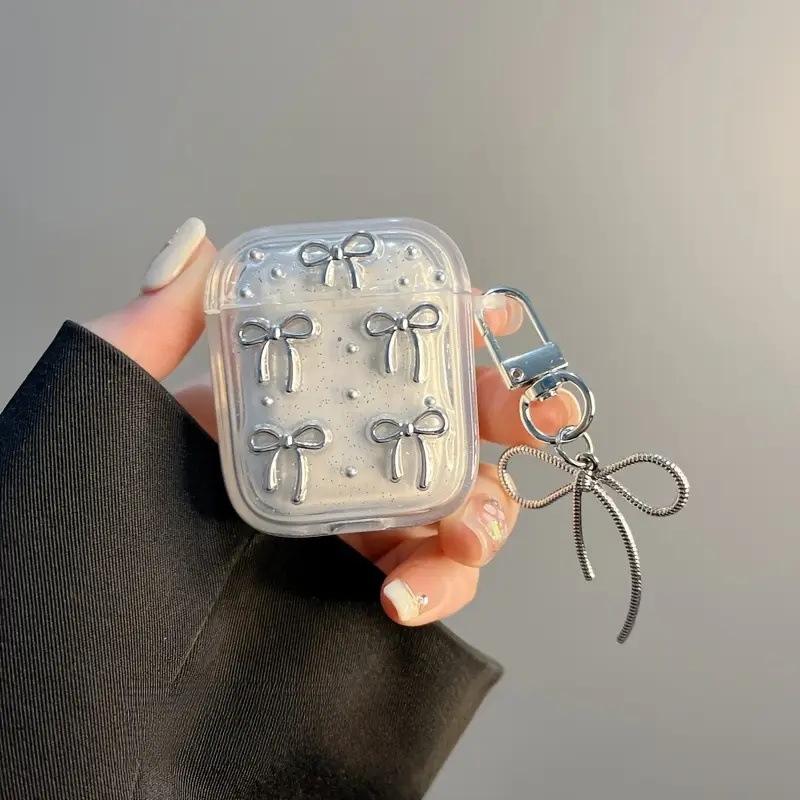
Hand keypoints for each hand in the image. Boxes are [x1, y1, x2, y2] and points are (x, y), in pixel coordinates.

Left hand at [89, 219, 577, 625]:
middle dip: (511, 417)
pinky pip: (419, 587)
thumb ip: (155, 322)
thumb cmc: (94, 482)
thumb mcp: (119, 389)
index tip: (490, 315)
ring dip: (483, 521)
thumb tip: (196, 244)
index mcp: (302, 397)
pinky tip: (405, 600)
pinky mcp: (350, 587)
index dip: (455, 331)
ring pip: (456, 514)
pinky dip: (434, 593)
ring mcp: (351, 524)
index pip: (397, 353)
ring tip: (463, 538)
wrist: (76, 593)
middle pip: (453, 430)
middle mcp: (341, 455)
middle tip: (542, 411)